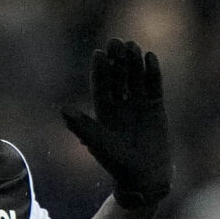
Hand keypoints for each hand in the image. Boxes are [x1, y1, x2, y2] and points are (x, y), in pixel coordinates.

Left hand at [61, 40, 171, 209]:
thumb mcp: (97, 143)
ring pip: (135, 78)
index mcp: (104, 112)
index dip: (100, 70)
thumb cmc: (117, 163)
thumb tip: (63, 109)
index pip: (101, 86)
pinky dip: (152, 72)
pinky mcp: (156, 108)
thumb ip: (82, 126)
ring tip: (132, 46)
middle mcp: (121, 105)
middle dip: (116, 61)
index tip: (99, 53)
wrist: (144, 177)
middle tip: (115, 41)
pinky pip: (154, 86)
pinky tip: (150, 57)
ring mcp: (139, 105)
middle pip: (118, 78)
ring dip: (133, 62)